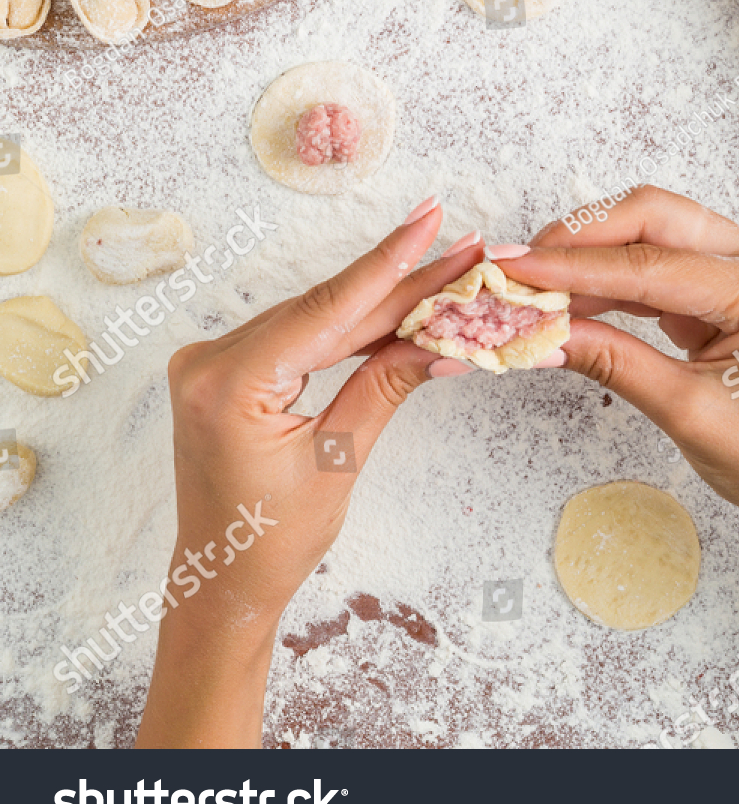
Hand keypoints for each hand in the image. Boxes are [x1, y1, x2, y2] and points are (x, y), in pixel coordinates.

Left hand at [138, 198, 482, 746]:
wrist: (220, 583)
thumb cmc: (271, 541)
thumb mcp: (339, 460)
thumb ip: (386, 385)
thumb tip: (444, 339)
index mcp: (229, 383)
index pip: (327, 309)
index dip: (389, 263)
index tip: (431, 220)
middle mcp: (209, 360)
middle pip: (327, 310)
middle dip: (399, 284)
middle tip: (462, 248)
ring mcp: (212, 361)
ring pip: (316, 318)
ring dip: (380, 302)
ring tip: (444, 272)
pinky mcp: (226, 370)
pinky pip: (298, 336)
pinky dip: (347, 328)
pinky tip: (394, 309)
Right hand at [500, 187, 738, 748]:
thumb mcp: (686, 412)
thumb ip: (611, 361)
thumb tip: (541, 333)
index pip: (648, 263)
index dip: (573, 265)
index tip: (515, 267)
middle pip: (651, 217)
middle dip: (580, 237)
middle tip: (518, 263)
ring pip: (651, 232)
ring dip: (591, 254)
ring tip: (532, 282)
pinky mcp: (724, 286)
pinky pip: (657, 264)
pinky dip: (611, 278)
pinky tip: (569, 298)